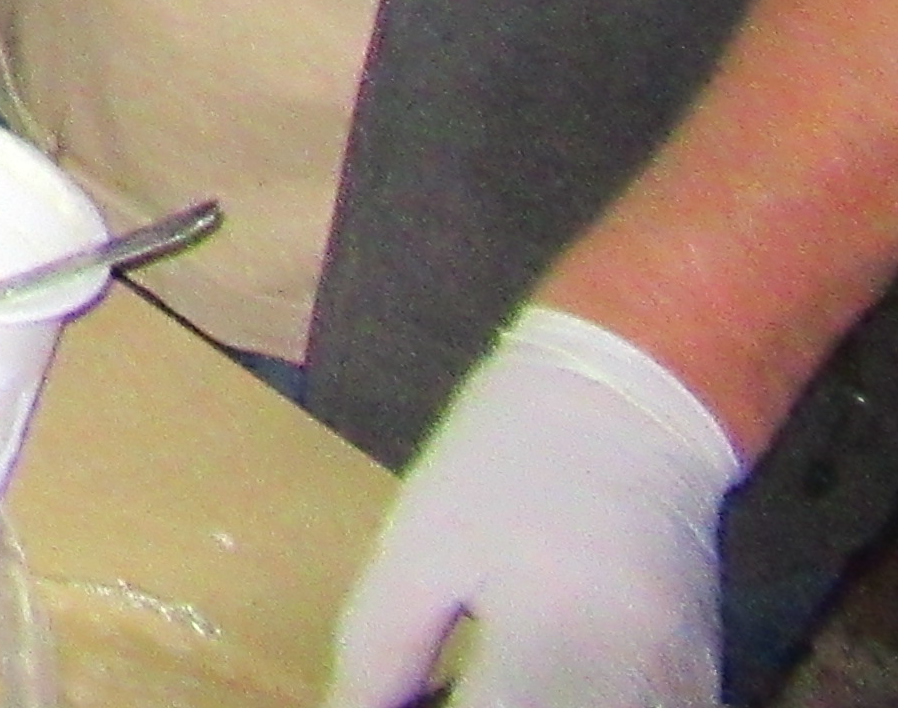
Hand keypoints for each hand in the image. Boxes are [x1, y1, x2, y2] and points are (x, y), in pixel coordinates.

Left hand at [326, 312, 732, 707]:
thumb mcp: (418, 546)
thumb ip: (379, 650)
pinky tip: (533, 688)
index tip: (393, 704)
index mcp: (551, 646)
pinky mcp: (699, 681)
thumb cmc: (508, 460)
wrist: (633, 400)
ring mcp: (678, 688)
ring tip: (478, 681)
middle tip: (434, 688)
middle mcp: (633, 684)